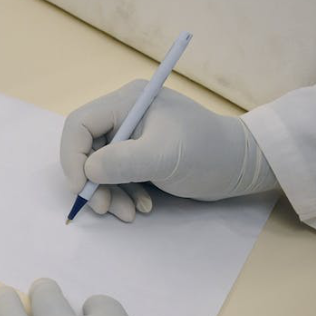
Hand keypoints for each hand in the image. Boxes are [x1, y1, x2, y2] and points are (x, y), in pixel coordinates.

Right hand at [60, 81, 277, 220]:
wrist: (242, 166)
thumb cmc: (208, 152)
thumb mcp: (166, 156)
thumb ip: (124, 161)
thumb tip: (88, 170)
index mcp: (127, 102)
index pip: (79, 125)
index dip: (73, 157)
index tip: (82, 188)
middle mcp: (124, 115)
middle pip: (86, 150)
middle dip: (92, 182)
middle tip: (104, 208)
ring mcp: (130, 137)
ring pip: (98, 168)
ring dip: (108, 194)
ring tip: (130, 213)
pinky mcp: (138, 156)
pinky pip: (114, 177)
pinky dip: (122, 195)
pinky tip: (142, 207)